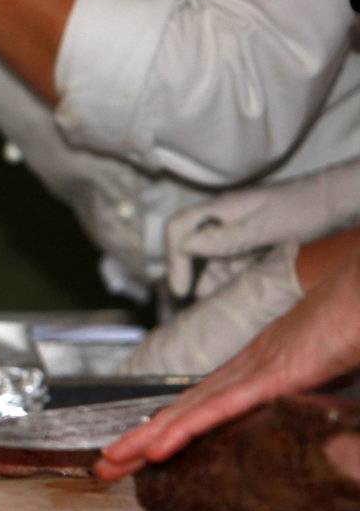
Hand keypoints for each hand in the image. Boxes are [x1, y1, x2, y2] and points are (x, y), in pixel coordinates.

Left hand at [95, 261, 359, 480]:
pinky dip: (184, 429)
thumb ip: (310, 395)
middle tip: (104, 466)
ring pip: (188, 411)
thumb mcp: (332, 370)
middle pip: (182, 409)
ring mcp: (257, 368)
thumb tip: (310, 424)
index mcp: (261, 367)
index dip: (167, 428)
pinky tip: (155, 449)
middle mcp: (248, 366)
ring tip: (110, 463)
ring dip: (144, 439)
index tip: (140, 452)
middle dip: (139, 439)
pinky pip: (219, 408)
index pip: (202, 404)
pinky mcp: (272, 374)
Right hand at [164, 161, 359, 298]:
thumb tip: (185, 246)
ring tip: (219, 308)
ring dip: (211, 283)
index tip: (181, 289)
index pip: (178, 228)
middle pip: (190, 248)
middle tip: (195, 305)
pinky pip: (231, 264)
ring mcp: (237, 232)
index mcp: (221, 210)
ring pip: (211, 261)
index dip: (173, 258)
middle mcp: (223, 220)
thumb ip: (225, 238)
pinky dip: (229, 281)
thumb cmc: (304, 210)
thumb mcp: (264, 227)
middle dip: (190, 276)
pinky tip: (236, 297)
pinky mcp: (251, 242)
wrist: (337, 202)